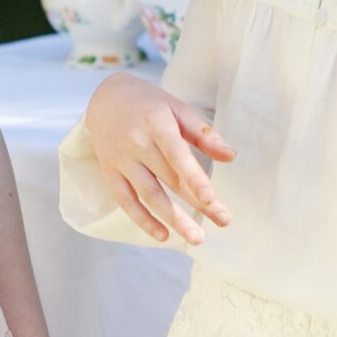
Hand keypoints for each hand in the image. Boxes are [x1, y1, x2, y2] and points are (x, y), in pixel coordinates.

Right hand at [86, 73, 233, 245]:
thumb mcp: (177, 108)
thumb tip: (231, 157)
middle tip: (224, 220)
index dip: (194, 178)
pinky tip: (163, 236)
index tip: (211, 198)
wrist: (105, 98)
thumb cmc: (149, 104)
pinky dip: (143, 220)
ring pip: (149, 195)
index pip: (177, 155)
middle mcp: (137, 143)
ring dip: (174, 219)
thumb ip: (203, 134)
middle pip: (169, 179)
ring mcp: (121, 160)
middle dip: (198, 203)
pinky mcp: (110, 172)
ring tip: (197, 238)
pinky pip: (126, 201)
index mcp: (156, 123)